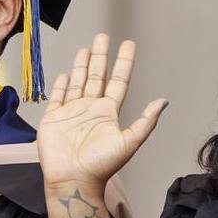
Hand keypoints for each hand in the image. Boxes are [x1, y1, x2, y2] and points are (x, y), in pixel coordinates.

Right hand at [36, 34, 168, 190]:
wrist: (73, 181)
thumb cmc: (101, 165)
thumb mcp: (128, 142)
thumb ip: (145, 122)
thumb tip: (164, 101)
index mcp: (108, 113)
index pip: (118, 81)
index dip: (123, 62)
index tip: (127, 44)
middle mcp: (91, 109)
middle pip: (97, 76)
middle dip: (100, 56)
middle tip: (102, 36)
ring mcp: (72, 113)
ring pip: (78, 82)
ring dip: (82, 66)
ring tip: (86, 48)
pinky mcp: (53, 119)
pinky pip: (58, 97)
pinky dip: (61, 85)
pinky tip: (65, 74)